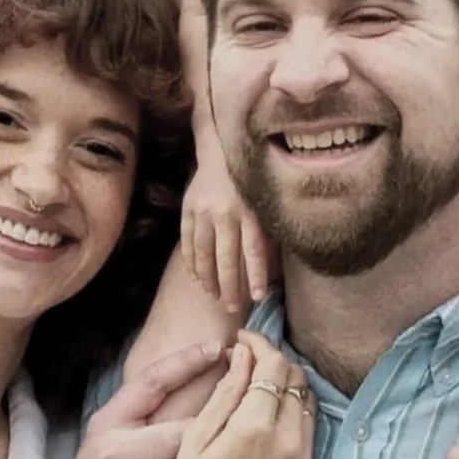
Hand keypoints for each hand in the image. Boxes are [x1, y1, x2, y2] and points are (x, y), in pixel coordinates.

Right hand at [47, 341, 225, 458]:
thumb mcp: (110, 440)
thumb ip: (144, 414)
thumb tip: (195, 377)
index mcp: (108, 423)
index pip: (151, 381)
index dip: (186, 361)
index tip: (218, 346)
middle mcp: (112, 449)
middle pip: (184, 430)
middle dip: (214, 437)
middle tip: (238, 438)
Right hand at [152, 331, 313, 458]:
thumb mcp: (196, 437)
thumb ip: (227, 391)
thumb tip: (244, 353)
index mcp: (257, 428)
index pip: (274, 365)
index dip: (259, 344)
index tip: (241, 340)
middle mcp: (289, 443)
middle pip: (296, 378)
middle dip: (274, 361)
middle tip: (247, 359)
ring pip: (307, 401)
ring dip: (286, 384)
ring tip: (255, 384)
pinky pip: (307, 428)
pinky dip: (292, 411)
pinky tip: (266, 413)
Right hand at [181, 142, 275, 312]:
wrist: (222, 150)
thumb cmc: (251, 181)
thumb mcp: (264, 201)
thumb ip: (265, 229)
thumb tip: (271, 265)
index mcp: (250, 211)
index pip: (253, 251)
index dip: (255, 276)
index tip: (257, 297)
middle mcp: (225, 212)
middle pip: (226, 259)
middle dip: (229, 287)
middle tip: (232, 308)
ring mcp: (203, 211)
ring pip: (204, 254)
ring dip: (208, 279)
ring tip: (213, 296)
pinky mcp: (188, 208)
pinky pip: (187, 242)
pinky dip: (191, 263)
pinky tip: (196, 278)